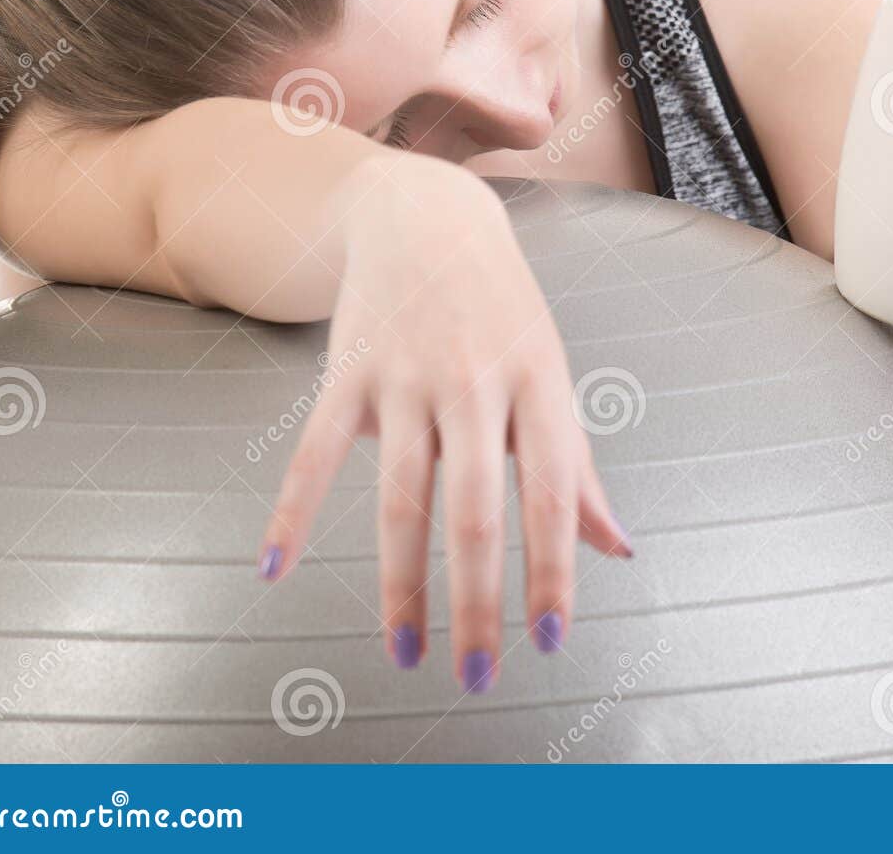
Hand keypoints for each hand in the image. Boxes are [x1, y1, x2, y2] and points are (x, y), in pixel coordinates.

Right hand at [255, 156, 630, 691]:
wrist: (428, 217)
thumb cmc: (505, 313)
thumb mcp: (553, 378)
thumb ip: (580, 469)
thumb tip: (617, 549)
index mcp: (541, 388)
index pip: (552, 496)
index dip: (553, 571)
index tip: (549, 640)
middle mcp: (478, 384)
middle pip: (475, 511)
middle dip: (477, 601)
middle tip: (474, 675)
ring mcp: (409, 376)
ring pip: (399, 497)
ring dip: (400, 584)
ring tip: (405, 650)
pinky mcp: (348, 370)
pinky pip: (314, 453)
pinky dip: (292, 512)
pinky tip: (275, 570)